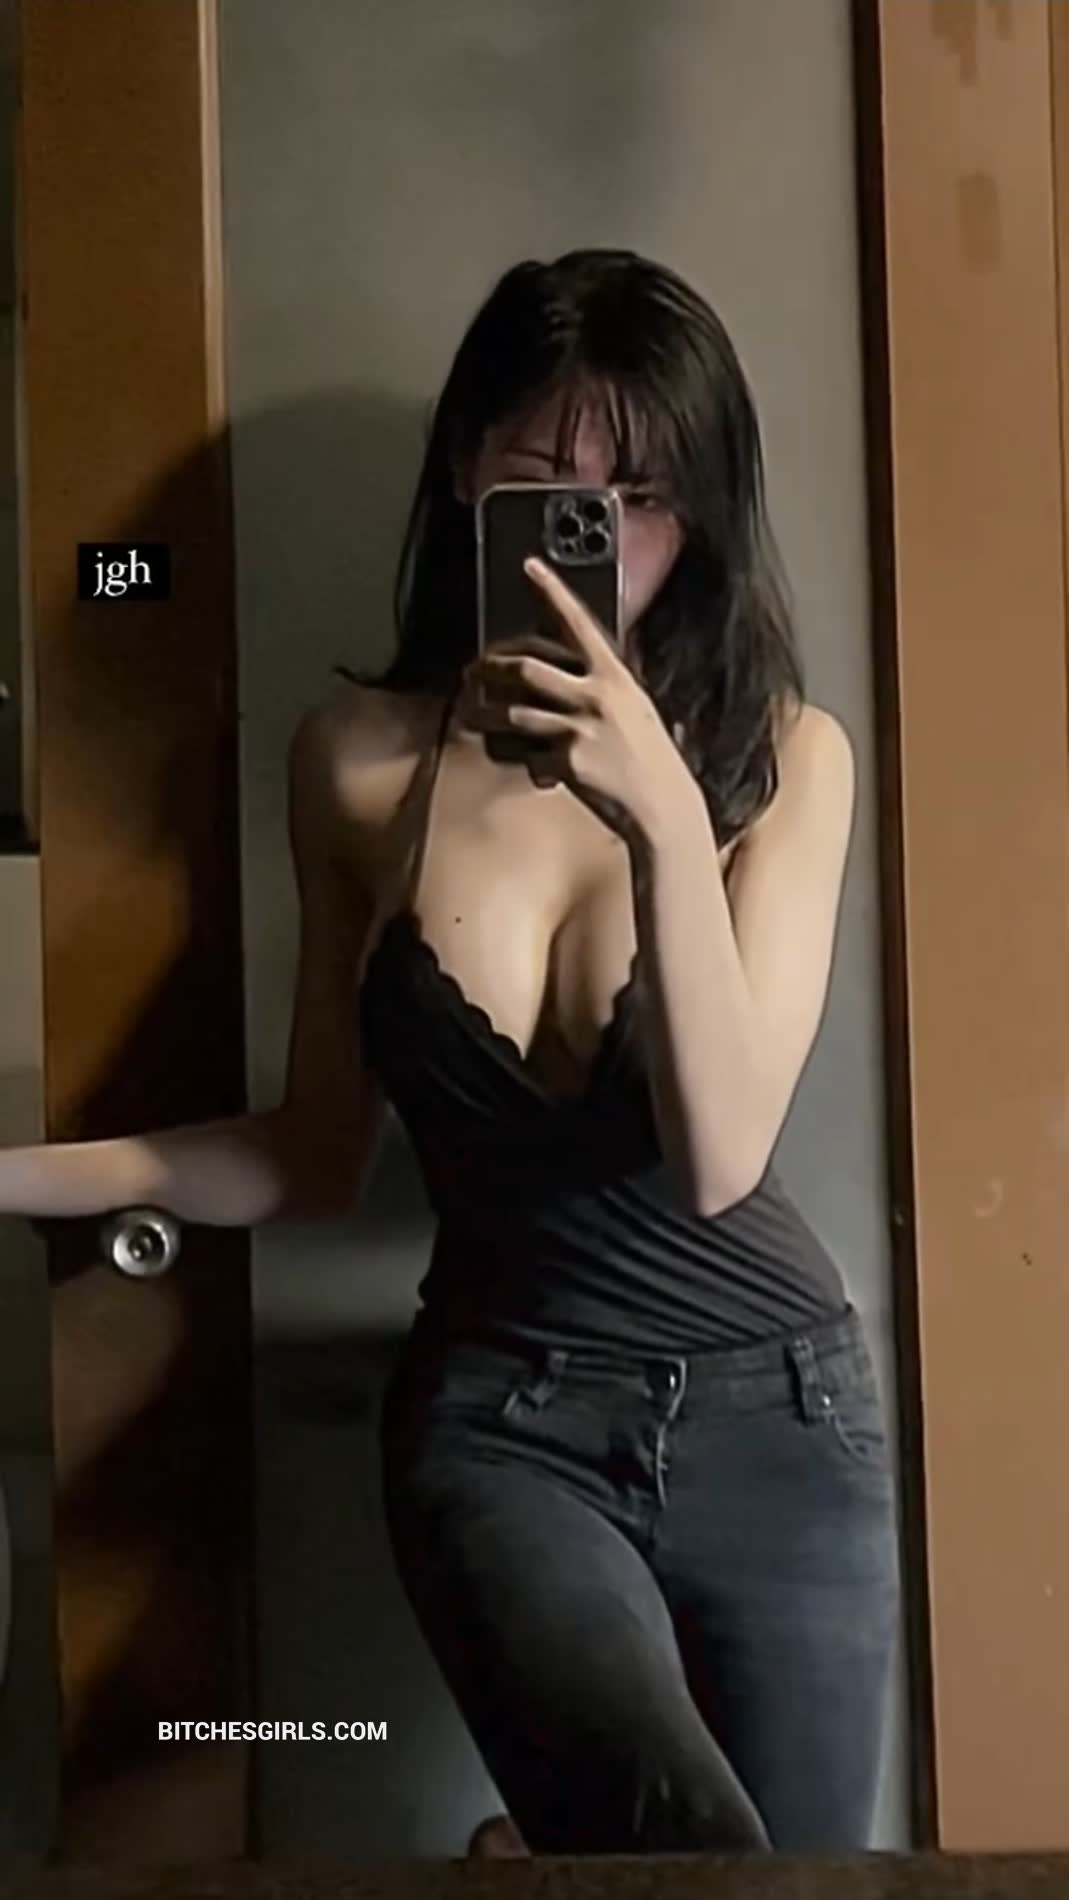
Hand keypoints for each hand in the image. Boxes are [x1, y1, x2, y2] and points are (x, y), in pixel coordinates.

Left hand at [458, 556, 701, 845]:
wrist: (663, 807)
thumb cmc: (650, 759)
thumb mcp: (636, 709)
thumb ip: (605, 687)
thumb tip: (575, 672)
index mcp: (615, 677)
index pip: (578, 624)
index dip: (553, 593)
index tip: (530, 567)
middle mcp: (595, 696)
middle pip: (526, 669)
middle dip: (491, 669)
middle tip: (473, 672)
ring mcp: (580, 729)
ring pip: (513, 715)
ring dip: (485, 717)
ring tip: (472, 717)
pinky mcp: (568, 763)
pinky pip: (528, 758)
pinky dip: (525, 765)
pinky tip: (535, 773)